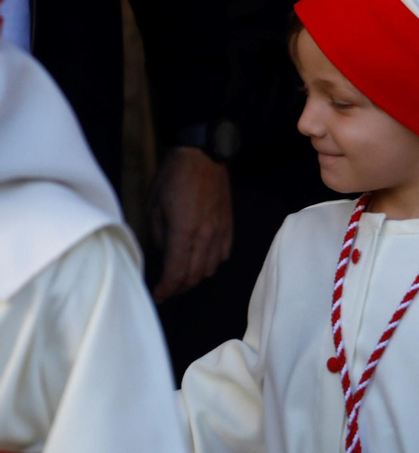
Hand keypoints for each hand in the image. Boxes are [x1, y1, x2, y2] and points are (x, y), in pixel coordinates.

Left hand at [151, 147, 232, 301]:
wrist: (204, 157)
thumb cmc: (173, 178)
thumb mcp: (154, 205)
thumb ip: (159, 235)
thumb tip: (165, 252)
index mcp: (184, 232)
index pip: (176, 272)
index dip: (166, 289)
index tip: (157, 296)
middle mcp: (205, 236)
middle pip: (194, 275)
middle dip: (179, 287)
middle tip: (167, 289)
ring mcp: (220, 232)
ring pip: (210, 268)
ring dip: (195, 277)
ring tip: (182, 276)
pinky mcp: (229, 227)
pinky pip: (223, 255)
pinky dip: (211, 264)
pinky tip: (202, 260)